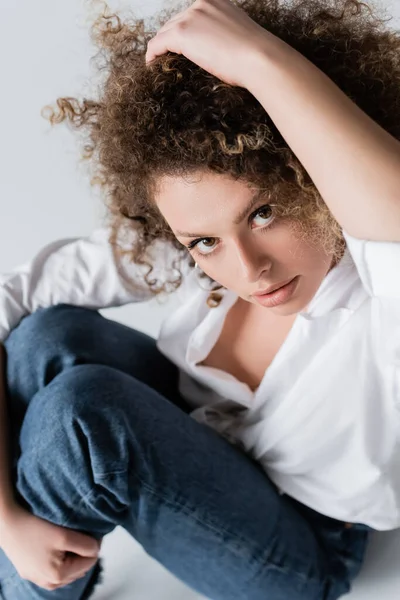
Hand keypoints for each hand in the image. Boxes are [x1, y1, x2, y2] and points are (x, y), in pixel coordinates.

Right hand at [0, 503, 100, 590]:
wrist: (7, 525)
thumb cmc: (33, 530)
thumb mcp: (64, 536)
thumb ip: (85, 545)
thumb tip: (96, 550)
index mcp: (58, 577)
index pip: (90, 561)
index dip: (93, 544)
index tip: (90, 530)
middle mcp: (49, 584)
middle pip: (80, 567)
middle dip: (83, 551)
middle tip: (79, 533)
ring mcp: (40, 580)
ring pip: (68, 569)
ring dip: (72, 555)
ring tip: (66, 539)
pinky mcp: (32, 573)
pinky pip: (55, 568)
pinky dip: (61, 558)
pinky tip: (55, 545)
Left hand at [145, 0, 269, 87]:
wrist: (260, 58)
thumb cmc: (256, 55)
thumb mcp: (240, 35)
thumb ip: (225, 34)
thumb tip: (221, 49)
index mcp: (216, 1)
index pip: (191, 15)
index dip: (183, 31)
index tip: (180, 46)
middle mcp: (202, 4)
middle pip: (175, 22)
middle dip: (170, 39)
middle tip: (166, 57)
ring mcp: (191, 17)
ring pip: (166, 32)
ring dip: (161, 47)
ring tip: (159, 63)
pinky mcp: (182, 33)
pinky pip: (158, 43)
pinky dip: (152, 54)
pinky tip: (152, 64)